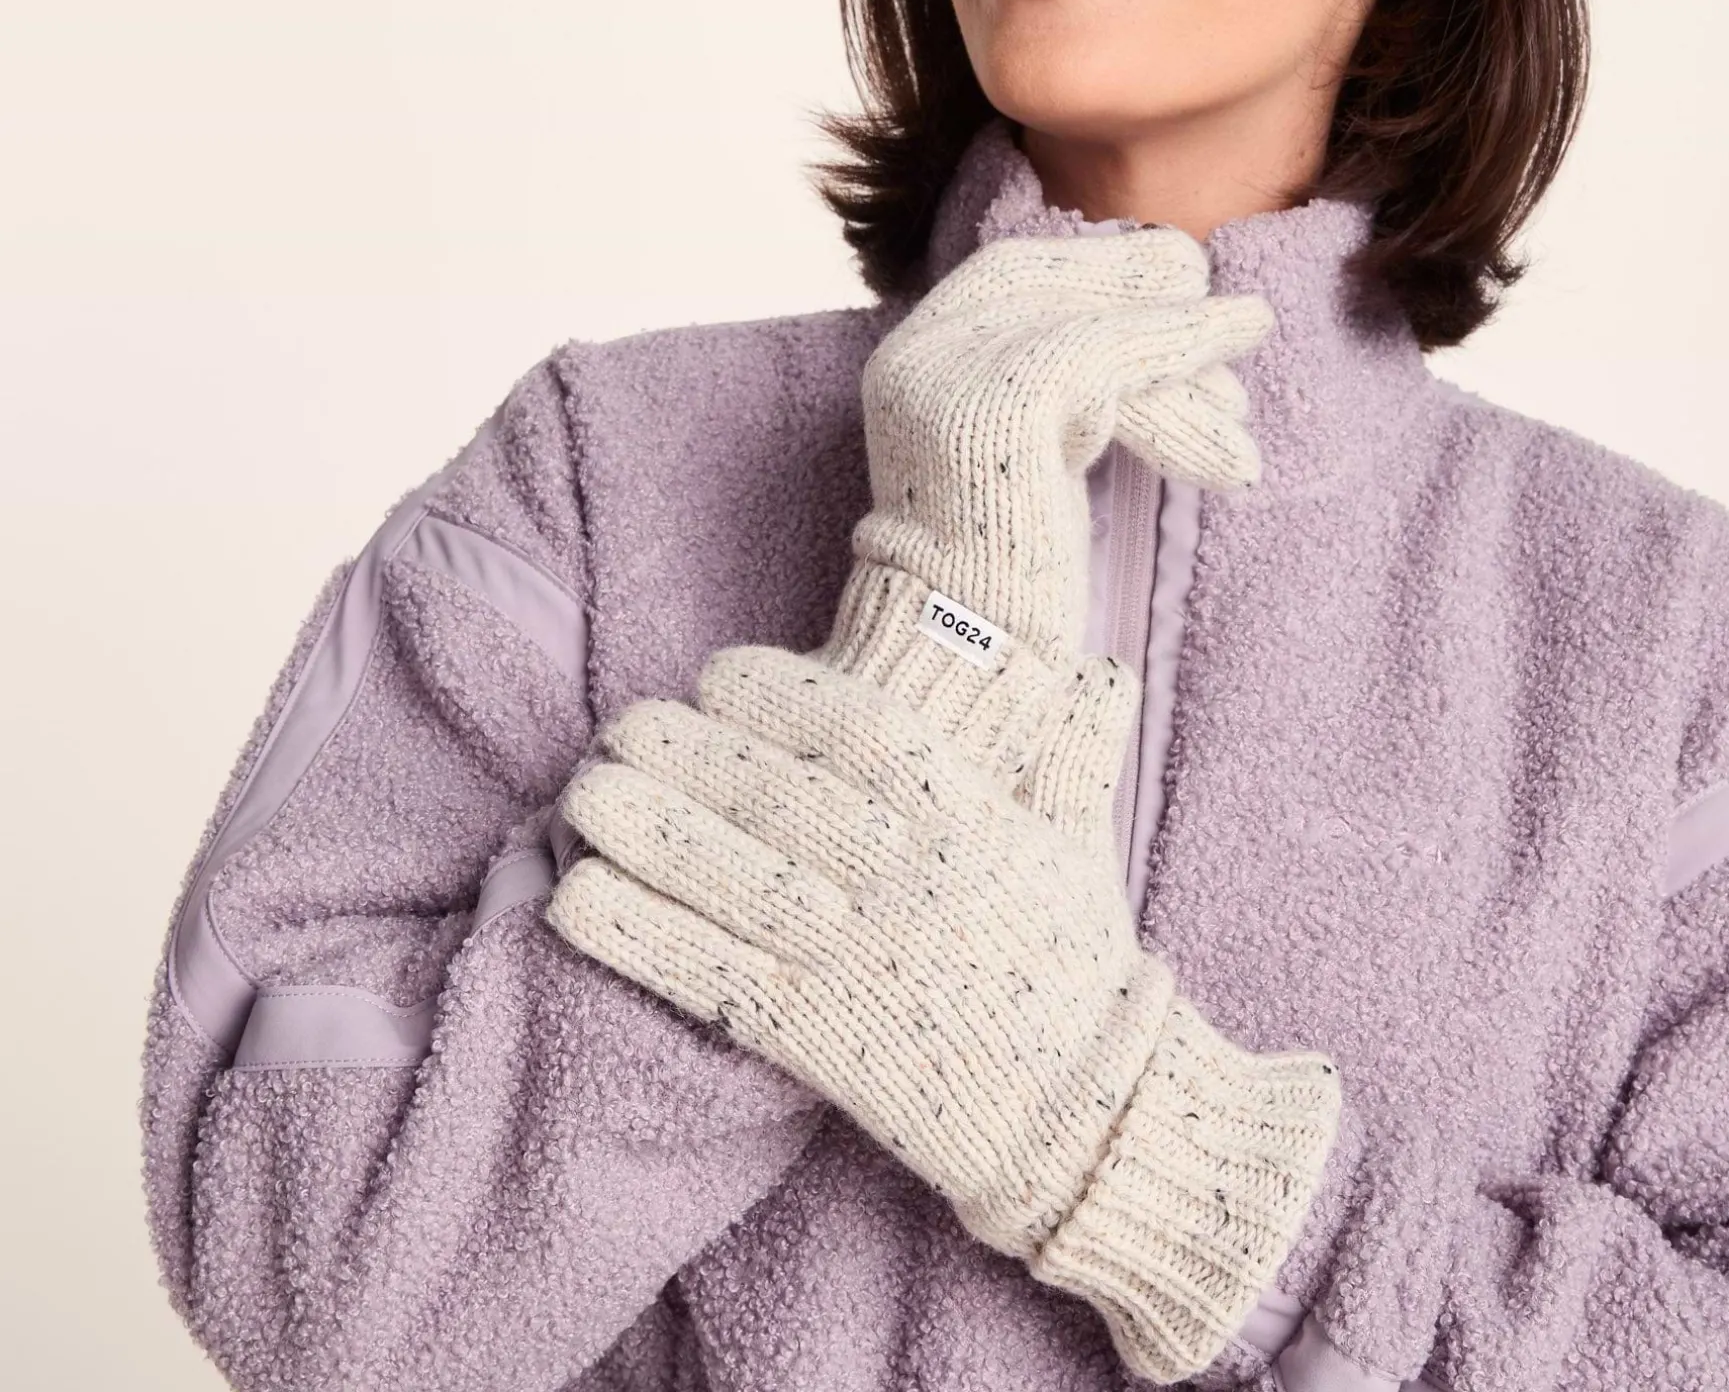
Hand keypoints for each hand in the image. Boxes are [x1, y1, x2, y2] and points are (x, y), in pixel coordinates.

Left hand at [546, 641, 1341, 1383]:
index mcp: (965, 820)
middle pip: (773, 796)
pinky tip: (574, 897)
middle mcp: (900, 880)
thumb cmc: (1075, 964)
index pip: (857, 732)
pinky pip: (705, 974)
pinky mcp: (808, 1036)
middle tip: (623, 721)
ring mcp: (848, 959)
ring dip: (642, 829)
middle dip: (686, 751)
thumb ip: (1079, 746)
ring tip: (582, 790)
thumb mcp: (1082, 843)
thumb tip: (1105, 664)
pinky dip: (635, 935)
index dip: (777, 694)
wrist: (1079, 1113)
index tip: (716, 674)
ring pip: (726, 877)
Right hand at [811, 225, 1273, 773]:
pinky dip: (1189, 342)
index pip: (1003, 278)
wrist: (963, 662)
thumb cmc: (1009, 588)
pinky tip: (1245, 332)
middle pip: (1048, 283)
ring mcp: (955, 375)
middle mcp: (918, 359)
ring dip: (1186, 344)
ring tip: (1249, 373)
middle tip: (1231, 317)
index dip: (1093, 270)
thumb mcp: (1031, 466)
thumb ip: (1063, 403)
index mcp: (909, 369)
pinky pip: (1116, 351)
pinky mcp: (1006, 403)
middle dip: (1141, 289)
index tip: (1172, 280)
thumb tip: (1149, 325)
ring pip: (1092, 325)